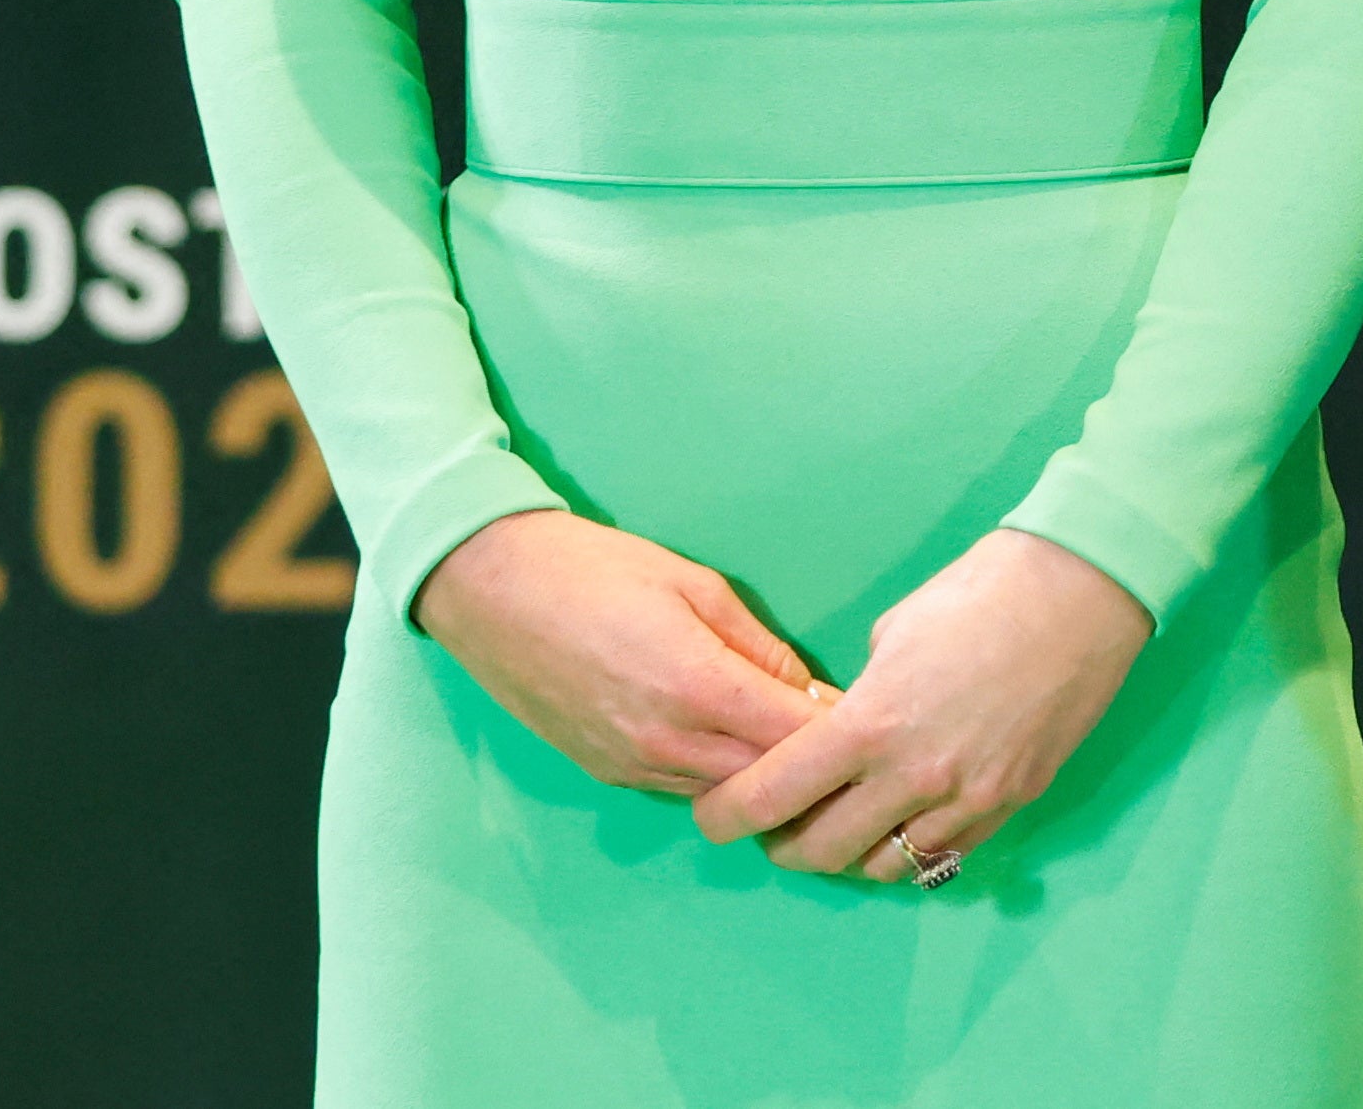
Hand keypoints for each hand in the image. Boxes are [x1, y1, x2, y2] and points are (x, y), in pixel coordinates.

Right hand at [415, 507, 832, 797]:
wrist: (490, 588)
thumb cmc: (594, 567)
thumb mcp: (693, 584)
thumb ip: (757, 645)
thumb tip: (808, 690)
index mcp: (698, 687)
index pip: (797, 740)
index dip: (841, 734)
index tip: (872, 718)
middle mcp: (668, 742)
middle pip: (767, 782)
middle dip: (809, 767)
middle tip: (844, 741)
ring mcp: (633, 765)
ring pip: (724, 794)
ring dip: (761, 776)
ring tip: (790, 742)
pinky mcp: (607, 773)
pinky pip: (681, 787)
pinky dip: (715, 773)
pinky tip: (730, 743)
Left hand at [691, 527, 1151, 885]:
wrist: (1080, 593)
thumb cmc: (980, 592)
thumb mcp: (894, 633)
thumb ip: (859, 696)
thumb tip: (842, 726)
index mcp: (870, 723)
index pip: (774, 793)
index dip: (729, 815)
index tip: (712, 817)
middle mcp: (913, 776)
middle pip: (821, 850)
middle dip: (783, 846)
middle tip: (772, 828)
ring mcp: (966, 799)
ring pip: (882, 866)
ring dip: (847, 856)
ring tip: (837, 829)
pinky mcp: (1008, 805)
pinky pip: (942, 856)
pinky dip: (908, 850)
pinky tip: (897, 826)